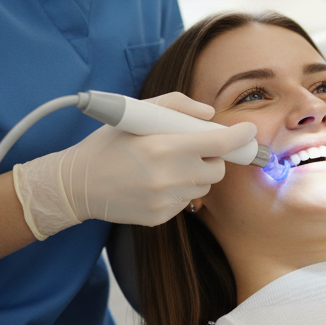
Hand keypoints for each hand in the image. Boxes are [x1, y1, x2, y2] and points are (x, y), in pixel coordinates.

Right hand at [13, 92, 256, 238]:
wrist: (77, 185)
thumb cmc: (108, 144)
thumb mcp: (136, 113)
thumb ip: (176, 106)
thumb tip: (208, 114)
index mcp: (163, 146)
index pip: (218, 142)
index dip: (239, 136)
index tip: (249, 131)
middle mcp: (168, 176)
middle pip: (217, 168)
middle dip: (211, 156)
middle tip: (191, 148)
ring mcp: (164, 201)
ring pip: (204, 186)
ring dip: (195, 174)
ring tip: (167, 165)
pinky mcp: (160, 218)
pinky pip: (186, 202)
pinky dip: (179, 190)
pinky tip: (155, 183)